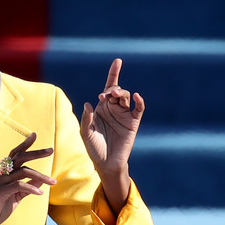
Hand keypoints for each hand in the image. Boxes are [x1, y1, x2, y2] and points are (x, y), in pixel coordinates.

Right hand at [0, 133, 55, 224]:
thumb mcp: (16, 196)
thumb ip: (27, 187)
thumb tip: (41, 179)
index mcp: (5, 173)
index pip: (15, 154)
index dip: (24, 145)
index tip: (34, 135)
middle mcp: (2, 174)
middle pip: (19, 157)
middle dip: (36, 153)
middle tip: (50, 151)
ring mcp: (0, 182)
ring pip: (23, 172)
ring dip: (40, 176)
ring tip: (52, 182)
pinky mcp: (0, 192)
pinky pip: (18, 185)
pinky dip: (31, 188)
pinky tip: (40, 193)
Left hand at [81, 59, 144, 210]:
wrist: (106, 163)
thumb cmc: (94, 148)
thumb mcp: (86, 133)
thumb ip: (86, 119)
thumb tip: (88, 104)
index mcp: (101, 108)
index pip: (108, 88)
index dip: (114, 74)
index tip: (118, 61)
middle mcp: (113, 109)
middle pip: (116, 91)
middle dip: (112, 89)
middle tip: (105, 96)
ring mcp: (124, 115)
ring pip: (126, 97)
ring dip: (121, 93)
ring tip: (115, 95)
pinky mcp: (133, 123)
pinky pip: (138, 109)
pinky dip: (139, 101)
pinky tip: (137, 96)